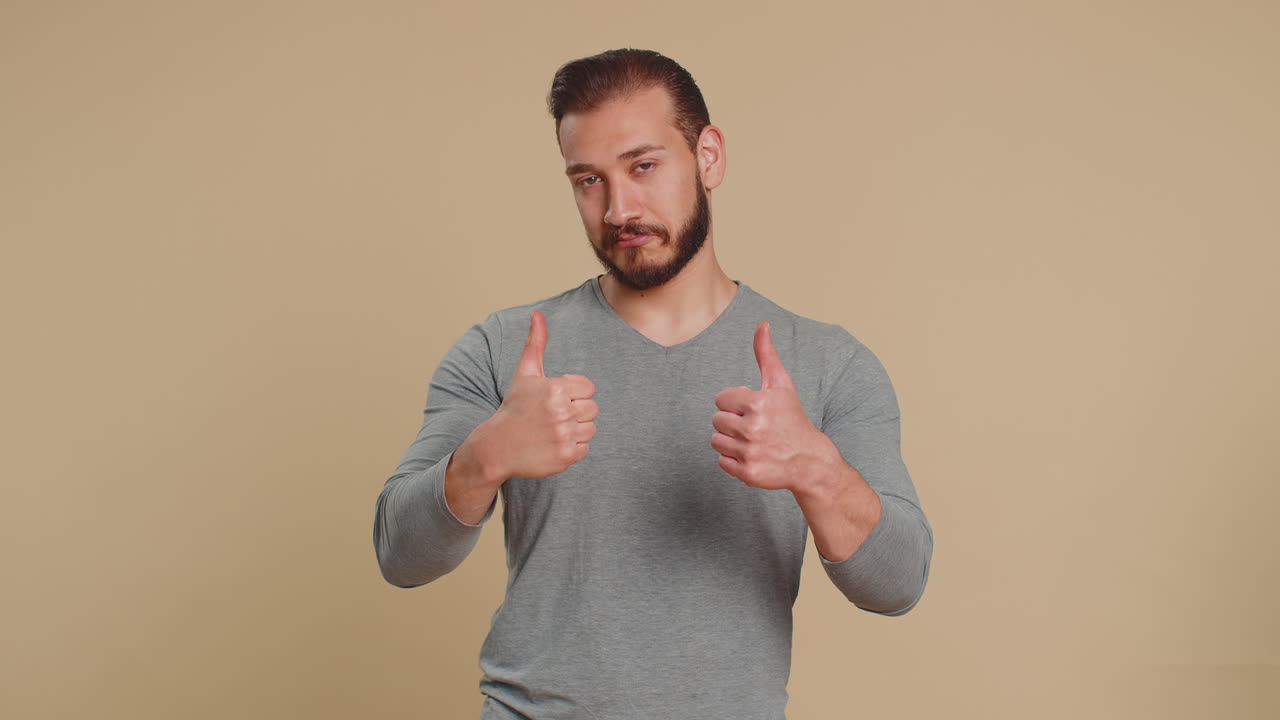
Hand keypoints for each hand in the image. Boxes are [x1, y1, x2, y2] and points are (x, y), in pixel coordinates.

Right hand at [485, 310, 597, 479]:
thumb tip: (538, 314)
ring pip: (590, 429)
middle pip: (593, 408)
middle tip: (553, 416)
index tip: (554, 399)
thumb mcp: (524, 373)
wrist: (497, 446)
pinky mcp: (566, 457)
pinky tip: (553, 444)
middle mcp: (561, 411)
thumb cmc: (514, 406)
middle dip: (576, 411)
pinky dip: (572, 448)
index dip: (574, 393)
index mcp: (556, 388)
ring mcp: (564, 436)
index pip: (589, 388)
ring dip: (575, 430)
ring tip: (553, 430)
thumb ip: (535, 343)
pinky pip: (585, 448)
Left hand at [711, 321, 832, 490]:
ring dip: (730, 440)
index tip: (754, 409)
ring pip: (716, 441)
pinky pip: (721, 461)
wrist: (809, 460)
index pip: (721, 399)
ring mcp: (749, 452)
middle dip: (732, 421)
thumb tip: (762, 324)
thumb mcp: (781, 384)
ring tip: (752, 440)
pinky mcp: (747, 473)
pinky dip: (733, 459)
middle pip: (716, 420)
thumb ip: (766, 354)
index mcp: (758, 403)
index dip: (736, 403)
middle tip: (754, 426)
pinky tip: (752, 455)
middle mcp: (753, 428)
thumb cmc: (792, 418)